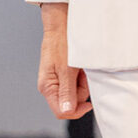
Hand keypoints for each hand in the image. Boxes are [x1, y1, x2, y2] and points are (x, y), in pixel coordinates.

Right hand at [38, 5, 89, 119]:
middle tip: (82, 74)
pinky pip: (78, 82)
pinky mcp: (65, 74)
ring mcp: (58, 80)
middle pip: (72, 102)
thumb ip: (67, 91)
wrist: (62, 25)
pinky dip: (84, 76)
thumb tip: (66, 112)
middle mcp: (52, 86)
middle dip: (82, 90)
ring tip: (82, 67)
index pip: (61, 112)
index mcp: (47, 87)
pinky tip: (82, 66)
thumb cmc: (62, 44)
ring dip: (84, 82)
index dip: (77, 111)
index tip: (90, 103)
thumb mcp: (67, 69)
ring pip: (78, 92)